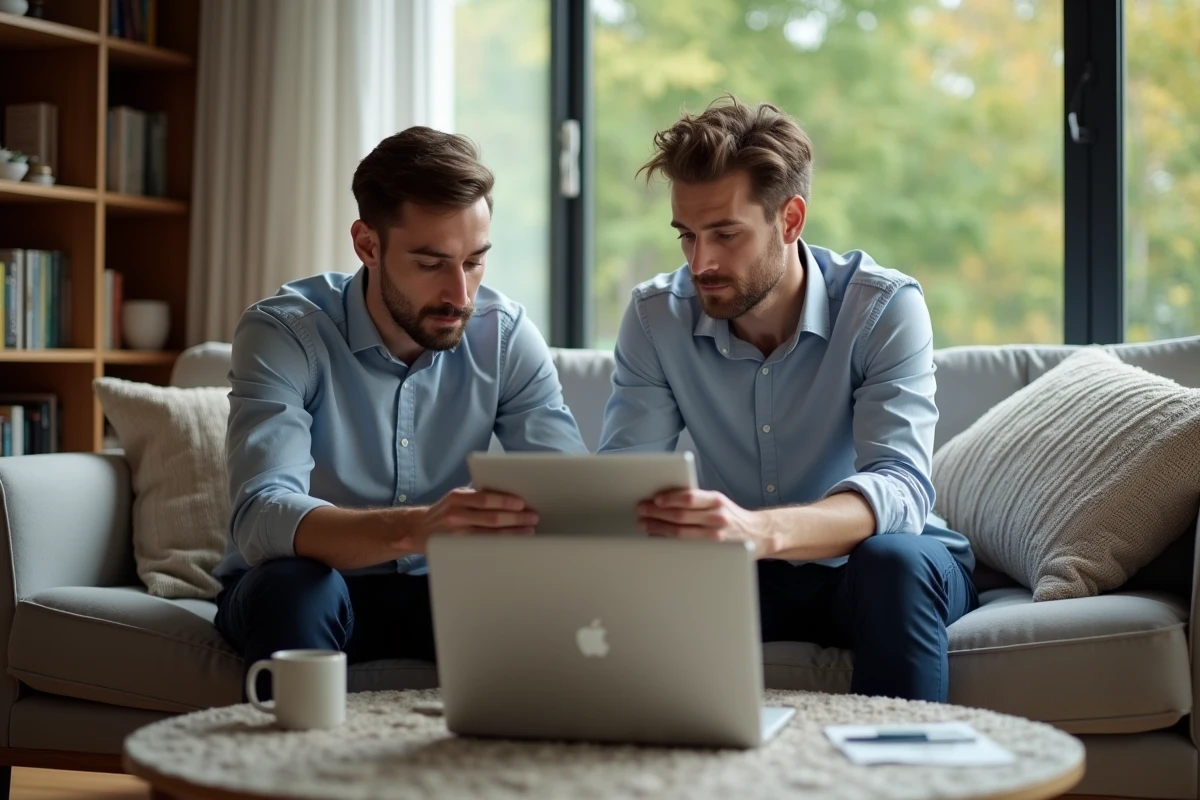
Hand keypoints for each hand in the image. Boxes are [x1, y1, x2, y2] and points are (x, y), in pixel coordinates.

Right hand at [407, 488, 537, 552]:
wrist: (417, 530)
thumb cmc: (444, 511)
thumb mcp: (457, 497)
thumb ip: (477, 496)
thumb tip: (508, 496)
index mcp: (458, 498)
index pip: (485, 499)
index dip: (504, 501)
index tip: (522, 503)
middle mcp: (457, 515)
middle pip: (491, 518)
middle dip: (515, 518)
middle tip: (532, 518)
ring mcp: (457, 534)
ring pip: (490, 535)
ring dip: (512, 533)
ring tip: (528, 531)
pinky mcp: (458, 549)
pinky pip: (483, 547)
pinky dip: (500, 545)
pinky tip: (512, 544)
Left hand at [636, 489, 774, 556]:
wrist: (758, 534)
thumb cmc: (731, 516)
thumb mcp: (718, 502)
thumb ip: (697, 501)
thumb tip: (665, 499)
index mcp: (716, 500)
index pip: (689, 497)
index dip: (670, 498)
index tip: (654, 499)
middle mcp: (717, 517)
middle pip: (681, 516)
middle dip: (657, 513)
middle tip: (641, 511)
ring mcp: (715, 536)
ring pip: (681, 533)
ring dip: (659, 528)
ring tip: (645, 524)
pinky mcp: (713, 551)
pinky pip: (687, 547)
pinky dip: (669, 542)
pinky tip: (658, 539)